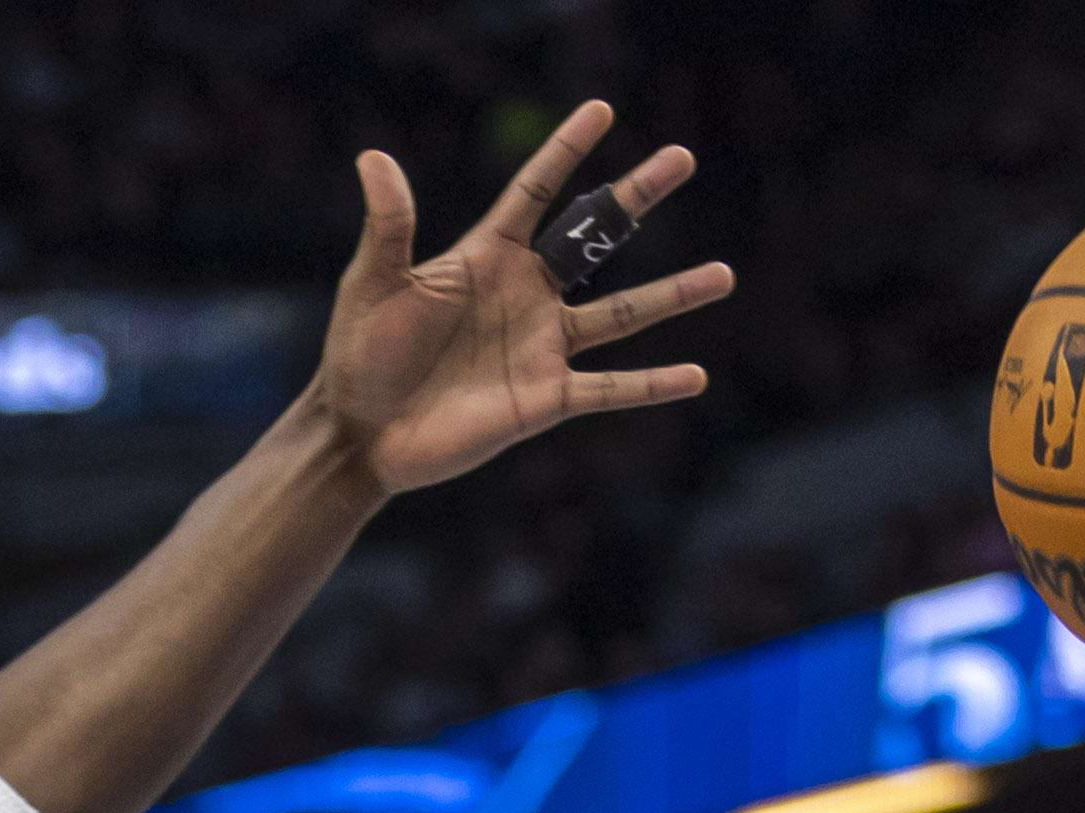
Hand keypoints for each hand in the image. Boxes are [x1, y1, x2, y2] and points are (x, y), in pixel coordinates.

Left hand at [312, 99, 734, 493]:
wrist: (361, 431)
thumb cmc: (361, 353)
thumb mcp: (374, 282)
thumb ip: (390, 224)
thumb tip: (373, 158)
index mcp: (487, 257)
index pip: (535, 191)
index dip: (565, 151)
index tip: (601, 110)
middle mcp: (525, 295)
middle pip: (594, 238)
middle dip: (637, 197)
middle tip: (682, 158)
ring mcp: (541, 347)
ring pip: (622, 314)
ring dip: (672, 295)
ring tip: (723, 275)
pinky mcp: (545, 399)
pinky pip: (610, 390)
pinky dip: (652, 385)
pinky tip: (696, 376)